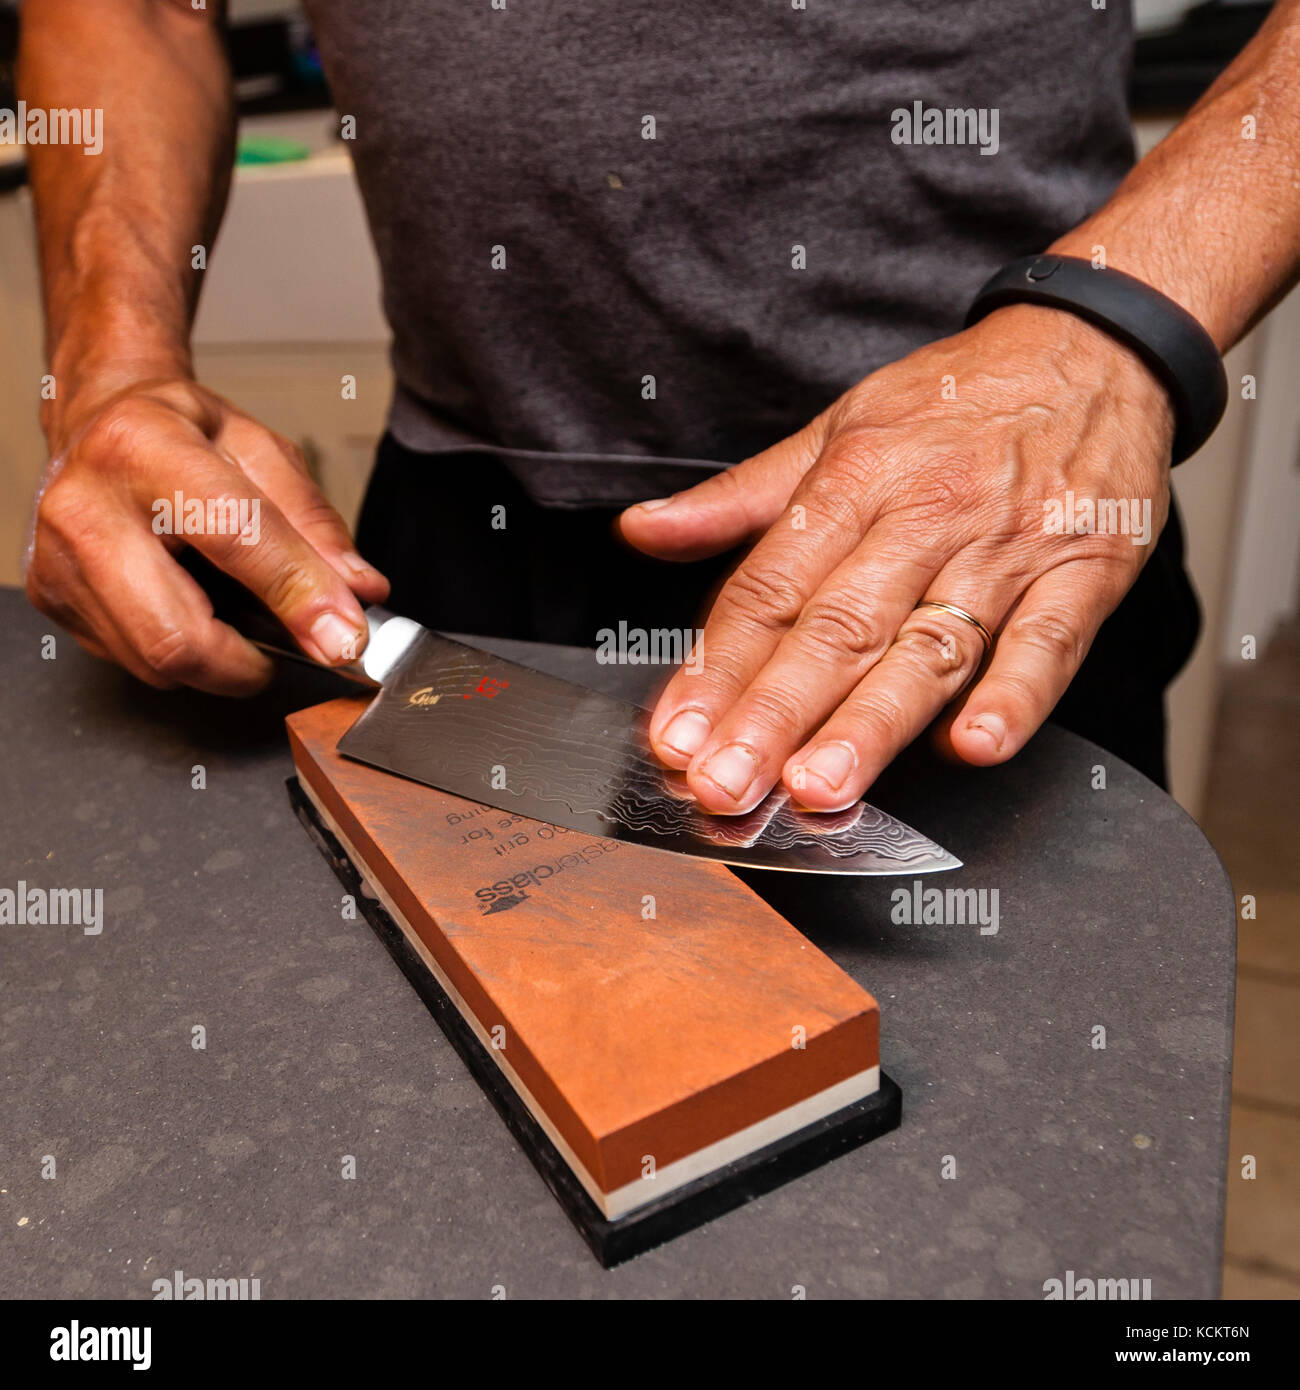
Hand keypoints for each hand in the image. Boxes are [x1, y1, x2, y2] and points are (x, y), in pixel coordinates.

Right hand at [26, 374, 388, 694]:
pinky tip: (189, 604)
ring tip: (233, 608)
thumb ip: (316, 525)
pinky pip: (135, 661)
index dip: (299, 594)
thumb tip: (360, 594)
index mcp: (146, 447)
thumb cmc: (181, 435)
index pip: (233, 534)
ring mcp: (59, 561)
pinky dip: (181, 650)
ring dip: (219, 659)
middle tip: (289, 645)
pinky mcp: (52, 600)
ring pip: (158, 663)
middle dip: (251, 662)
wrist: (98, 426)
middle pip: (178, 637)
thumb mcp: (262, 452)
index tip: (346, 637)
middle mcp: (87, 506)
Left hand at [619, 304, 1174, 812]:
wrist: (1096, 348)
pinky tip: (972, 745)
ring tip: (820, 785)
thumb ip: (740, 497)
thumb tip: (643, 529)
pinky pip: (1049, 643)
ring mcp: (1006, 548)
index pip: (769, 587)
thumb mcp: (837, 428)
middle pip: (838, 628)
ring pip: (930, 646)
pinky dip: (1013, 697)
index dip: (718, 667)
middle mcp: (925, 514)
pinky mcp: (1085, 572)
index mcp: (855, 479)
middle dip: (774, 715)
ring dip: (872, 724)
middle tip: (727, 782)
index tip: (678, 734)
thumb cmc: (957, 401)